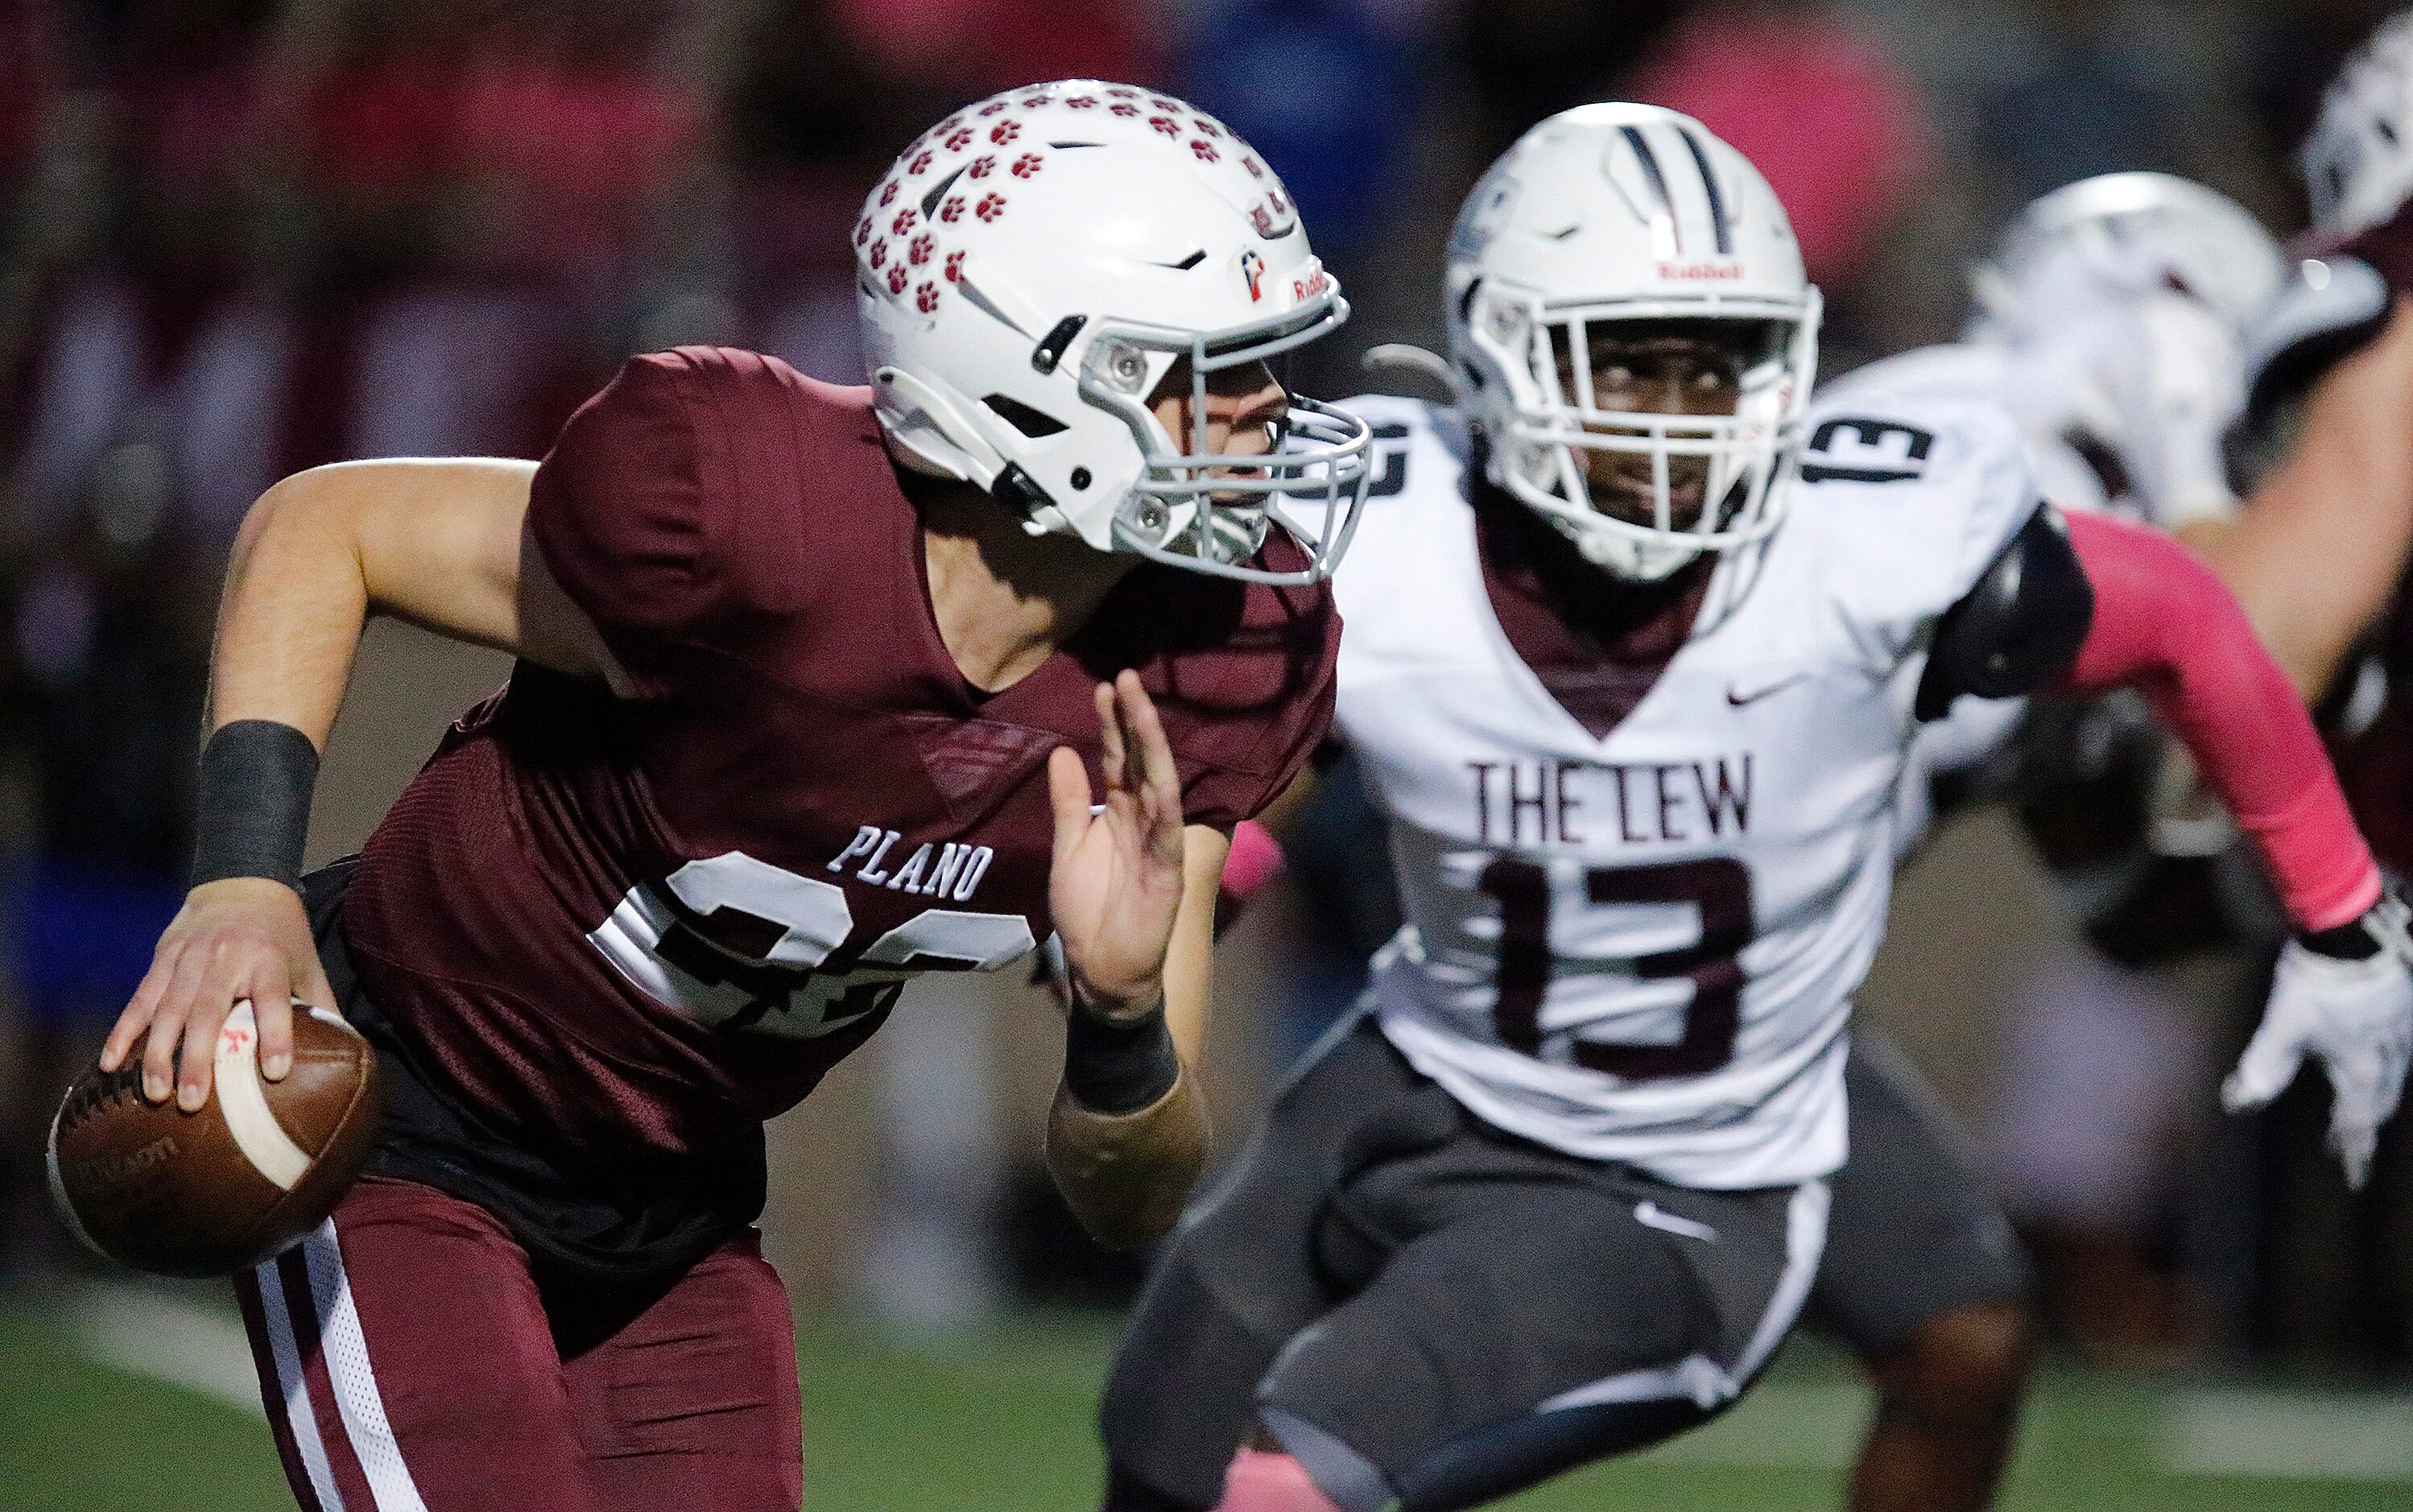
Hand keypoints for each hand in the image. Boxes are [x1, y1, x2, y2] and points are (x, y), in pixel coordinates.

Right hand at [98, 877, 335, 1110]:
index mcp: (267, 961)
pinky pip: (139, 1000)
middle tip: (192, 1101)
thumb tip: (345, 1053)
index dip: (275, 1035)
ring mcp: (188, 959)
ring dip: (157, 1053)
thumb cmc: (281, 936)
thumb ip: (320, 1005)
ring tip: (156, 1092)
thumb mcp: (307, 963)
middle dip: (198, 1058)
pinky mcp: (161, 959)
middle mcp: (225, 959)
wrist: (241, 884)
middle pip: (208, 1012)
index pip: (272, 1000)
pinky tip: (111, 1063)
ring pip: (167, 1010)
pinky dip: (123, 1031)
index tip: (274, 1072)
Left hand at [1047, 671, 1185, 1019]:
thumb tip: (1062, 751)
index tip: (1105, 685)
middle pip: (1142, 762)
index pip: (1118, 759)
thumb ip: (1068, 803)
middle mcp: (1143, 820)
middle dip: (1136, 721)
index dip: (1113, 724)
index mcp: (1118, 813)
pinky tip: (1158, 778)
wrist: (1099, 969)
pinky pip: (1168, 833)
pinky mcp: (1168, 873)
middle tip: (1128, 678)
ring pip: (1161, 787)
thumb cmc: (1087, 910)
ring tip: (1143, 711)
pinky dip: (1164, 805)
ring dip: (1154, 750)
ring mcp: (1159, 844)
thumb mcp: (1066, 848)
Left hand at [2223, 898, 2412, 1187]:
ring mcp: (2403, 1029)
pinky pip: (2404, 1046)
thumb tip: (2236, 1103)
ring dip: (2382, 1096)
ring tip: (2370, 1108)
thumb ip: (2263, 1066)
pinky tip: (2389, 1055)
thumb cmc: (2317, 980)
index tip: (2351, 1176)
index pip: (2356, 1120)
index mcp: (2359, 1066)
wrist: (2357, 930)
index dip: (2352, 1148)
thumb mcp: (2283, 1025)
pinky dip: (2394, 1063)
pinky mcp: (2408, 1005)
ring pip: (2397, 1074)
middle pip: (2380, 1100)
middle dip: (2365, 1124)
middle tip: (2352, 1145)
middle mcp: (2390, 1054)